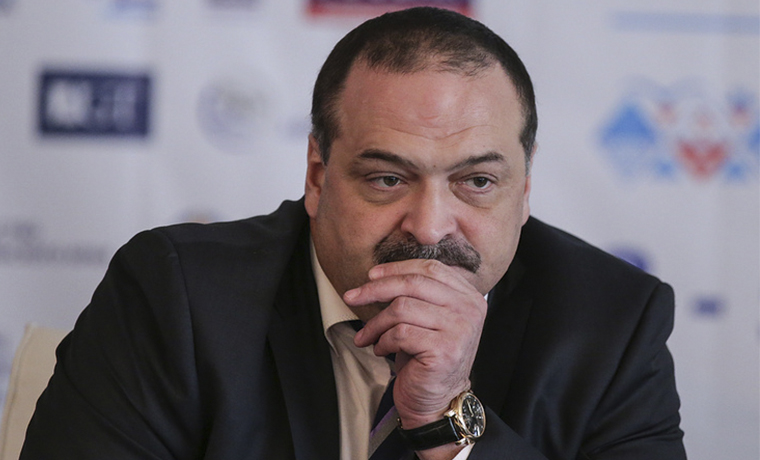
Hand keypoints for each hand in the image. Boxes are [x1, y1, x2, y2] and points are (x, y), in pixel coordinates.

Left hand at [345, 259, 487, 430]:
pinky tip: (381, 349)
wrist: (437, 400)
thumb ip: (418, 293)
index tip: (370, 276)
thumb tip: (376, 275)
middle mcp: (469, 309)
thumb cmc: (427, 357)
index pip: (430, 268)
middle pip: (413, 283)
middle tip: (352, 297)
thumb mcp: (427, 318)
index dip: (397, 268)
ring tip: (367, 335)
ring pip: (402, 308)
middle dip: (375, 289)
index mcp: (468, 296)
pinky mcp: (444, 349)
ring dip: (376, 323)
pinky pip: (400, 333)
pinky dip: (383, 341)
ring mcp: (459, 329)